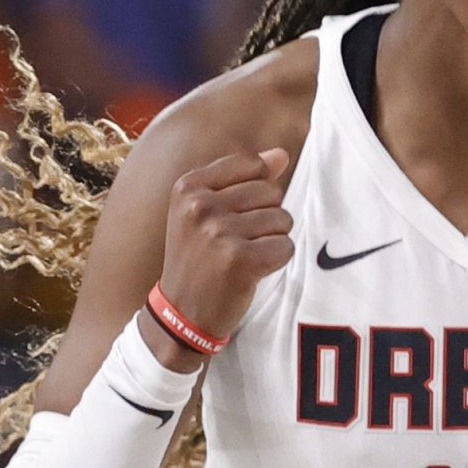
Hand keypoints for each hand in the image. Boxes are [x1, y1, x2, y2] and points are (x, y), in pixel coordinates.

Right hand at [152, 147, 293, 366]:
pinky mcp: (240, 260)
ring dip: (271, 240)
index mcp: (188, 186)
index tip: (235, 215)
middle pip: (271, 191)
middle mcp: (200, 205)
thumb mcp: (205, 212)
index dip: (257, 191)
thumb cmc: (198, 258)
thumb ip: (243, 179)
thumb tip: (281, 155)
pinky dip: (277, 261)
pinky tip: (252, 271)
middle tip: (238, 242)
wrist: (181, 313)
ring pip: (282, 219)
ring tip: (243, 256)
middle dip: (266, 217)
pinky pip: (285, 246)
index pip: (252, 164)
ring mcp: (219, 232)